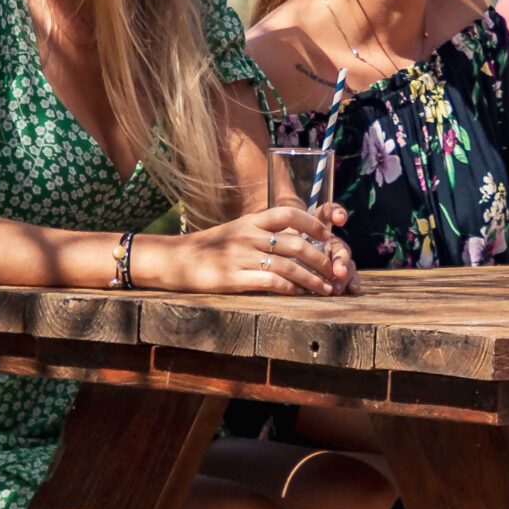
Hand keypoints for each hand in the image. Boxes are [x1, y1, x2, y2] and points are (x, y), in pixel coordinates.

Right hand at [162, 203, 355, 295]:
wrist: (173, 259)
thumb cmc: (208, 247)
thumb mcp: (236, 231)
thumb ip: (262, 233)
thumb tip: (296, 240)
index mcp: (251, 221)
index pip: (289, 213)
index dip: (313, 224)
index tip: (329, 237)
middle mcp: (248, 235)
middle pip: (295, 244)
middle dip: (321, 259)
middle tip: (335, 271)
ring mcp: (241, 256)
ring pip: (288, 266)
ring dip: (312, 279)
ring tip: (326, 289)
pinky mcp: (233, 278)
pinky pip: (270, 281)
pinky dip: (290, 288)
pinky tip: (299, 294)